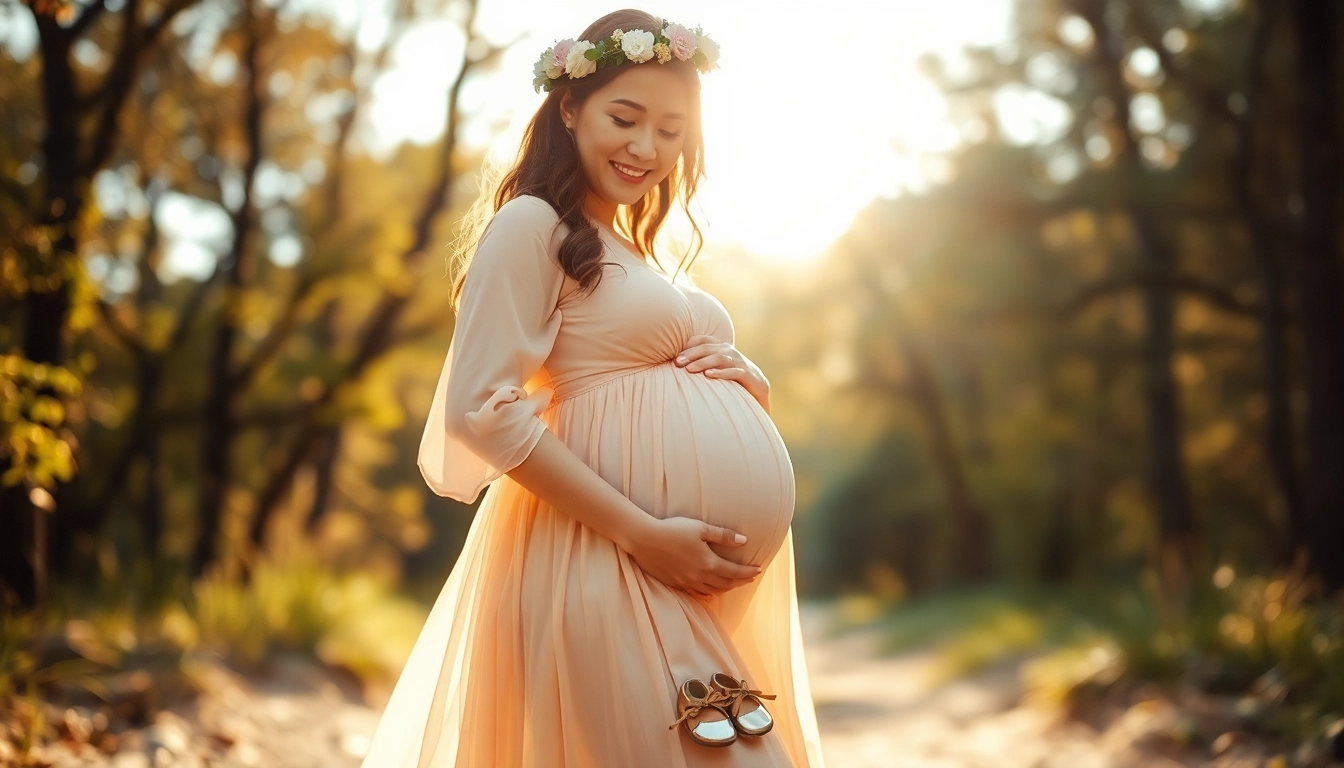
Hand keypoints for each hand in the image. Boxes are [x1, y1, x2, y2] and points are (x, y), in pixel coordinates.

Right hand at [626, 516, 762, 597]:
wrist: (644, 539)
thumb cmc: (673, 529)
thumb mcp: (701, 528)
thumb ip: (724, 536)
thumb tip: (744, 540)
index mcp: (708, 563)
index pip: (734, 572)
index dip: (748, 572)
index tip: (758, 571)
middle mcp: (699, 576)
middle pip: (725, 584)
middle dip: (740, 581)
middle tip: (749, 578)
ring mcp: (686, 582)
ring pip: (711, 591)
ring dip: (725, 588)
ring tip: (733, 584)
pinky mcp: (674, 583)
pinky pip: (696, 593)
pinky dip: (707, 593)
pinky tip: (709, 593)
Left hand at [674, 334, 770, 410]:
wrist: (759, 388)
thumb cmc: (732, 377)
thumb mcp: (716, 367)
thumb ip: (702, 362)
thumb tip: (676, 363)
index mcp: (721, 347)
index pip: (703, 340)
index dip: (689, 345)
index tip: (674, 354)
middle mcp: (730, 351)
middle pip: (708, 348)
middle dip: (691, 354)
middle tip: (677, 363)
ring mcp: (739, 362)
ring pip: (719, 358)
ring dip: (703, 363)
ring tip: (689, 369)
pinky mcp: (748, 375)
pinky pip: (733, 372)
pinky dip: (720, 373)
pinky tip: (708, 376)